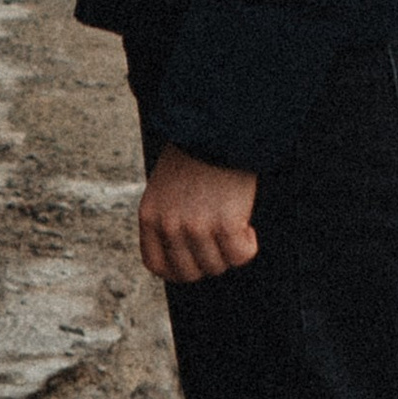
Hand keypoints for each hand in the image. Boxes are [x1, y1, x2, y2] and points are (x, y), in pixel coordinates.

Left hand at [139, 142, 259, 283]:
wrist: (218, 125)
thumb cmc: (196, 151)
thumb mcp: (165, 185)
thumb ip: (168, 217)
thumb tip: (184, 251)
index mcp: (150, 215)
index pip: (157, 265)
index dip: (179, 269)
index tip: (195, 259)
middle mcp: (169, 225)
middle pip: (190, 272)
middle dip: (208, 260)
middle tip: (220, 239)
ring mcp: (196, 227)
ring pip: (217, 266)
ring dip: (229, 250)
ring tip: (234, 222)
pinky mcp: (225, 224)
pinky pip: (240, 255)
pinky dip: (248, 244)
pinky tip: (247, 225)